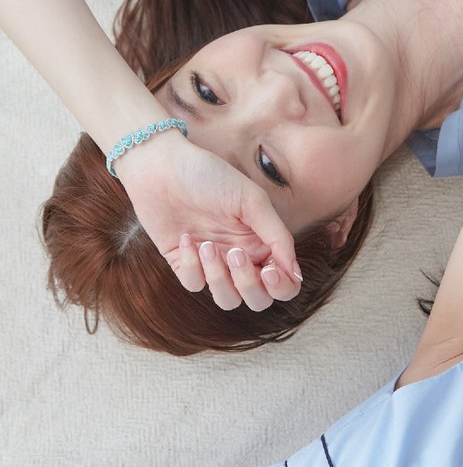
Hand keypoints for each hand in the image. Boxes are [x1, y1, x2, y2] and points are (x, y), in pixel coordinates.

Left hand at [116, 133, 300, 309]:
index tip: (269, 270)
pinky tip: (185, 238)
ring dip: (219, 278)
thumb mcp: (252, 201)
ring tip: (207, 245)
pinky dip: (192, 266)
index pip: (285, 282)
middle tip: (236, 255)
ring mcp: (213, 263)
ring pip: (228, 300)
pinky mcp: (184, 264)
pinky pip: (195, 284)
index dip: (282, 286)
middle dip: (249, 285)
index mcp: (263, 242)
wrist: (161, 166)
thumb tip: (296, 273)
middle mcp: (242, 257)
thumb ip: (278, 237)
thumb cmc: (210, 176)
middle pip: (259, 299)